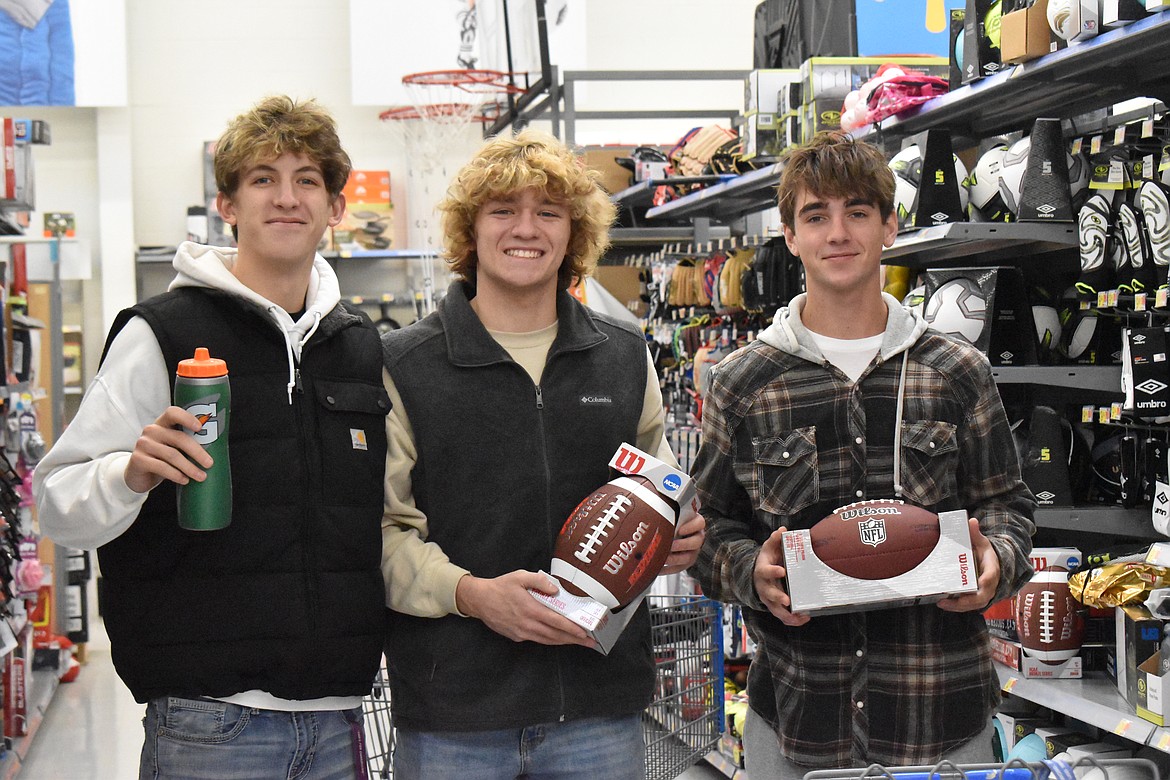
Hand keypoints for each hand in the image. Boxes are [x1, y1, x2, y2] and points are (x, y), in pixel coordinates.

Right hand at [124, 406, 214, 493]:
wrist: (138, 475)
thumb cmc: (161, 458)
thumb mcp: (173, 448)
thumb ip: (186, 443)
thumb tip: (215, 449)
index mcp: (162, 423)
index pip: (173, 413)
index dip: (187, 418)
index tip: (200, 427)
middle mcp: (152, 430)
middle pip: (179, 438)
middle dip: (197, 452)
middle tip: (209, 463)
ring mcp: (143, 444)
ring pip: (172, 455)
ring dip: (189, 467)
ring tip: (201, 476)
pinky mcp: (138, 459)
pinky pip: (161, 467)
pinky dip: (176, 475)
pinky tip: (185, 480)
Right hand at [455, 571, 595, 647]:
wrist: (479, 600)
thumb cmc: (500, 587)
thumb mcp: (519, 576)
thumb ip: (539, 581)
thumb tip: (556, 589)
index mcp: (530, 609)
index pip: (556, 622)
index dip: (572, 629)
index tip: (585, 634)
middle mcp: (527, 624)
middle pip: (555, 635)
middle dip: (574, 640)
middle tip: (589, 643)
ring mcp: (522, 632)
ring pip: (547, 640)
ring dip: (563, 642)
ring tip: (578, 642)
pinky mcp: (516, 636)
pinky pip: (537, 639)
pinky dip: (550, 640)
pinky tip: (557, 638)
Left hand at [661, 507, 704, 574]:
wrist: (671, 533)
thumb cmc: (671, 522)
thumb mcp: (672, 515)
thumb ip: (667, 512)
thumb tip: (652, 510)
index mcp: (695, 523)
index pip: (700, 523)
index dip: (691, 527)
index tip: (680, 529)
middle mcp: (696, 537)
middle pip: (696, 542)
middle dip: (682, 545)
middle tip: (671, 546)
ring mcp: (692, 551)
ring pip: (689, 557)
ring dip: (675, 559)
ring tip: (664, 558)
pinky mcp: (685, 562)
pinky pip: (679, 568)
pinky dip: (668, 569)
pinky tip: (658, 568)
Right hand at [753, 527, 809, 626]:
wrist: (757, 574)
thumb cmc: (767, 560)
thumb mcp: (769, 548)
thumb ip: (775, 539)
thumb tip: (783, 529)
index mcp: (762, 570)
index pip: (766, 571)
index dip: (773, 572)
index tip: (782, 571)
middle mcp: (763, 586)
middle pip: (768, 594)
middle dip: (778, 598)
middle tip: (788, 600)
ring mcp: (768, 599)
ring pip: (775, 610)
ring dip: (787, 614)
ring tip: (800, 616)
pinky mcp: (775, 606)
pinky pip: (782, 617)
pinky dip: (792, 620)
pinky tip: (804, 618)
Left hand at [937, 518, 999, 612]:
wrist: (990, 563)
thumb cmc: (985, 553)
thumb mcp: (981, 542)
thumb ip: (975, 533)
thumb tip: (971, 521)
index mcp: (992, 569)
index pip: (990, 578)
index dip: (984, 582)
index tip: (974, 585)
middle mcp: (989, 584)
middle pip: (981, 598)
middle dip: (966, 602)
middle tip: (947, 601)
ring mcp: (982, 593)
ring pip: (973, 605)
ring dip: (958, 607)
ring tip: (942, 603)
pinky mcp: (974, 598)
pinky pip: (967, 605)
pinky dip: (957, 606)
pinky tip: (943, 603)